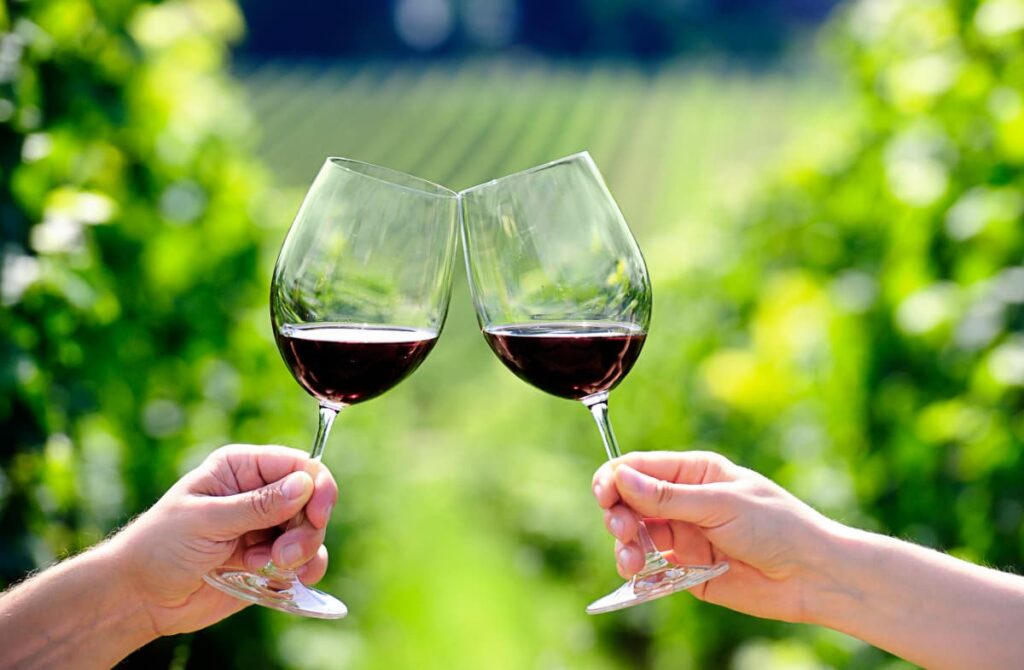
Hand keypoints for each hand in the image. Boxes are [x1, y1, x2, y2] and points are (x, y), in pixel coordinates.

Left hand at [108, 444, 338, 635]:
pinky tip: (283, 578)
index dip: (317, 487)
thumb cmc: (160, 547)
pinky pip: (306, 560)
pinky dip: (303, 570)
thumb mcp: (206, 521)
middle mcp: (259, 493)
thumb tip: (305, 484)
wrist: (141, 597)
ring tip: (272, 567)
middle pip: (312, 501)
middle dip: (307, 529)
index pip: (298, 465)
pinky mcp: (270, 559)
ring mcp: (266, 527)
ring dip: (302, 552)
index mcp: (241, 468)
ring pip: (312, 532)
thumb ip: (257, 506)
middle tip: (283, 555)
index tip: (318, 516)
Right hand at [592, 450, 840, 622]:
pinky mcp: (687, 569)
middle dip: (617, 515)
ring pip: (635, 535)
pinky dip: (638, 571)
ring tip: (633, 561)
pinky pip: (651, 568)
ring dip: (625, 545)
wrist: (812, 576)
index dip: (614, 479)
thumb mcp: (721, 504)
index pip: (639, 468)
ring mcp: (684, 535)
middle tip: (624, 532)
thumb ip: (668, 497)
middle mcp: (684, 501)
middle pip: (629, 502)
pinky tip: (639, 575)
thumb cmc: (777, 527)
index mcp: (694, 473)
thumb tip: (621, 477)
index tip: (605, 496)